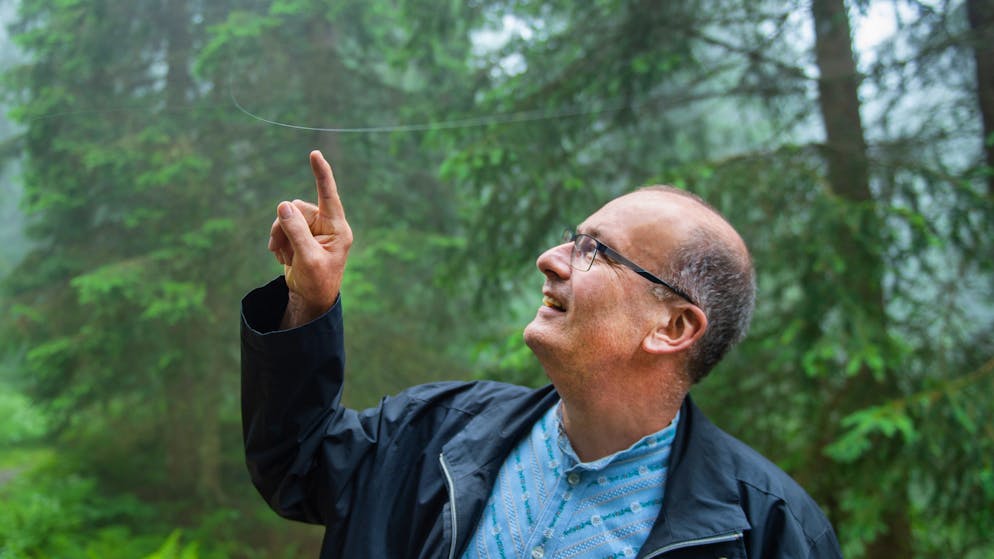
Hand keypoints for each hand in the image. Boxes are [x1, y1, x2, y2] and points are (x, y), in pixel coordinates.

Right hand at [268, 150, 352, 327]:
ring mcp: (314, 229)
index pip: (329, 196)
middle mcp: (327, 225)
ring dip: (279, 234)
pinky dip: (278, 240)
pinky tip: (282, 257)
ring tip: (279, 254)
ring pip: (287, 216)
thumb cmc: (317, 281)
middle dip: (284, 225)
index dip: (322, 174)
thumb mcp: (307, 258)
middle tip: (278, 246)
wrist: (311, 298)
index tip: (315, 154)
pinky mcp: (302, 235)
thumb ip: (296, 231)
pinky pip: (283, 226)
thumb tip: (283, 204)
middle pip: (297, 208)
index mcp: (337, 229)